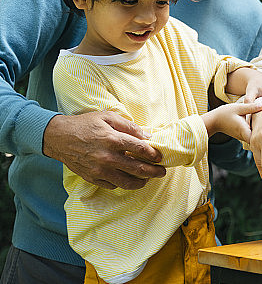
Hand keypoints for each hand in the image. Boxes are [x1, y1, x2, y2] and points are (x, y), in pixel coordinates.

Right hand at [42, 111, 165, 189]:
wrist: (59, 138)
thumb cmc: (85, 125)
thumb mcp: (108, 117)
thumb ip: (128, 126)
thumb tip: (147, 135)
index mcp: (113, 140)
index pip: (140, 149)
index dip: (153, 154)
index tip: (160, 157)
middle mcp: (107, 157)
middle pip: (138, 169)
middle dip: (154, 172)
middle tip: (161, 172)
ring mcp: (99, 170)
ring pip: (127, 182)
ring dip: (141, 182)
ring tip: (148, 179)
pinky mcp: (92, 178)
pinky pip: (112, 185)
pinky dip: (123, 183)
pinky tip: (128, 178)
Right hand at [203, 101, 261, 141]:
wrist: (214, 120)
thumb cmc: (225, 113)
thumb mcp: (238, 108)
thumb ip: (251, 107)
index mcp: (244, 130)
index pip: (258, 139)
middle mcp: (244, 136)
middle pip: (259, 139)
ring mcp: (243, 137)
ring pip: (256, 138)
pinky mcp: (242, 135)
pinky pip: (252, 135)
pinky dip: (257, 131)